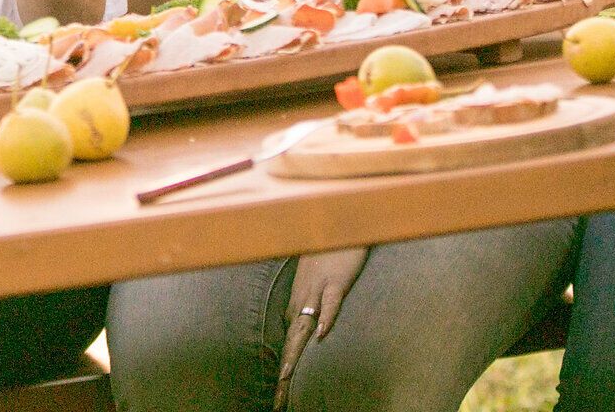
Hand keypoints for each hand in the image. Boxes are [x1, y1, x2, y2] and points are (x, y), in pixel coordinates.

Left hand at [276, 246, 368, 406]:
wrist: (337, 221)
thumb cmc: (328, 252)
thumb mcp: (317, 282)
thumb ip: (312, 304)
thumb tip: (311, 328)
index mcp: (298, 303)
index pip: (288, 342)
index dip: (284, 369)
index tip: (278, 396)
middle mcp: (302, 300)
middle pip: (291, 341)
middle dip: (284, 372)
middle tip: (277, 401)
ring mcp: (317, 289)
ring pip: (304, 326)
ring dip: (295, 352)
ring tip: (286, 377)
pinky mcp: (336, 279)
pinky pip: (331, 301)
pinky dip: (326, 317)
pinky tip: (322, 335)